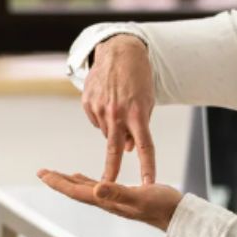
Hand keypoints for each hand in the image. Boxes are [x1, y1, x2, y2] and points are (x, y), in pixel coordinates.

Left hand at [37, 170, 181, 229]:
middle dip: (59, 181)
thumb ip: (118, 193)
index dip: (59, 182)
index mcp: (107, 201)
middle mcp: (107, 202)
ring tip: (58, 174)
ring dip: (70, 182)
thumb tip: (96, 189)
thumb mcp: (140, 196)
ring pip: (86, 189)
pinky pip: (99, 188)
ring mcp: (115, 200)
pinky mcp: (124, 196)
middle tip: (42, 172)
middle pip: (76, 191)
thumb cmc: (162, 206)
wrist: (178, 215)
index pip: (77, 191)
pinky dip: (89, 182)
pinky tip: (88, 179)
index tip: (43, 173)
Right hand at [81, 34, 156, 183]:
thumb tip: (127, 148)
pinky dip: (102, 117)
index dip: (147, 166)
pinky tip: (107, 102)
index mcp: (137, 113)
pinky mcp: (87, 102)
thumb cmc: (138, 77)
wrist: (119, 51)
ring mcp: (100, 108)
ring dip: (113, 129)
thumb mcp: (146, 101)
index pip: (145, 146)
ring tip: (119, 108)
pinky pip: (96, 120)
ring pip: (106, 132)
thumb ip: (138, 127)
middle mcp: (117, 112)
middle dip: (110, 170)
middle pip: (114, 148)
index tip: (148, 183)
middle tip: (105, 186)